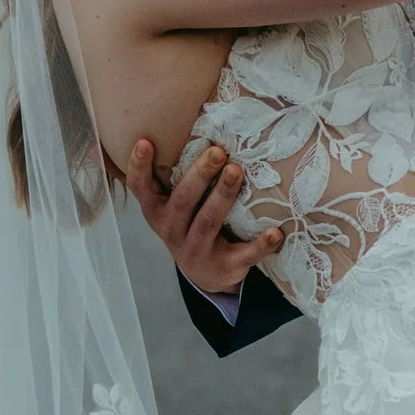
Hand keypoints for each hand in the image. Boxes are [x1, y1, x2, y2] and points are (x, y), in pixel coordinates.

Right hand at [123, 137, 283, 296]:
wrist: (206, 276)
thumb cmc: (189, 225)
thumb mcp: (171, 205)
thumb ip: (162, 177)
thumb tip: (144, 137)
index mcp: (157, 212)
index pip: (140, 188)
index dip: (139, 166)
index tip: (145, 141)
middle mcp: (172, 231)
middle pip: (182, 202)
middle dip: (199, 175)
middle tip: (218, 152)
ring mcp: (197, 251)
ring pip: (208, 222)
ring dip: (223, 196)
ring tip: (236, 171)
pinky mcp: (224, 267)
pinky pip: (244, 256)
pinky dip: (260, 245)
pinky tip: (275, 232)